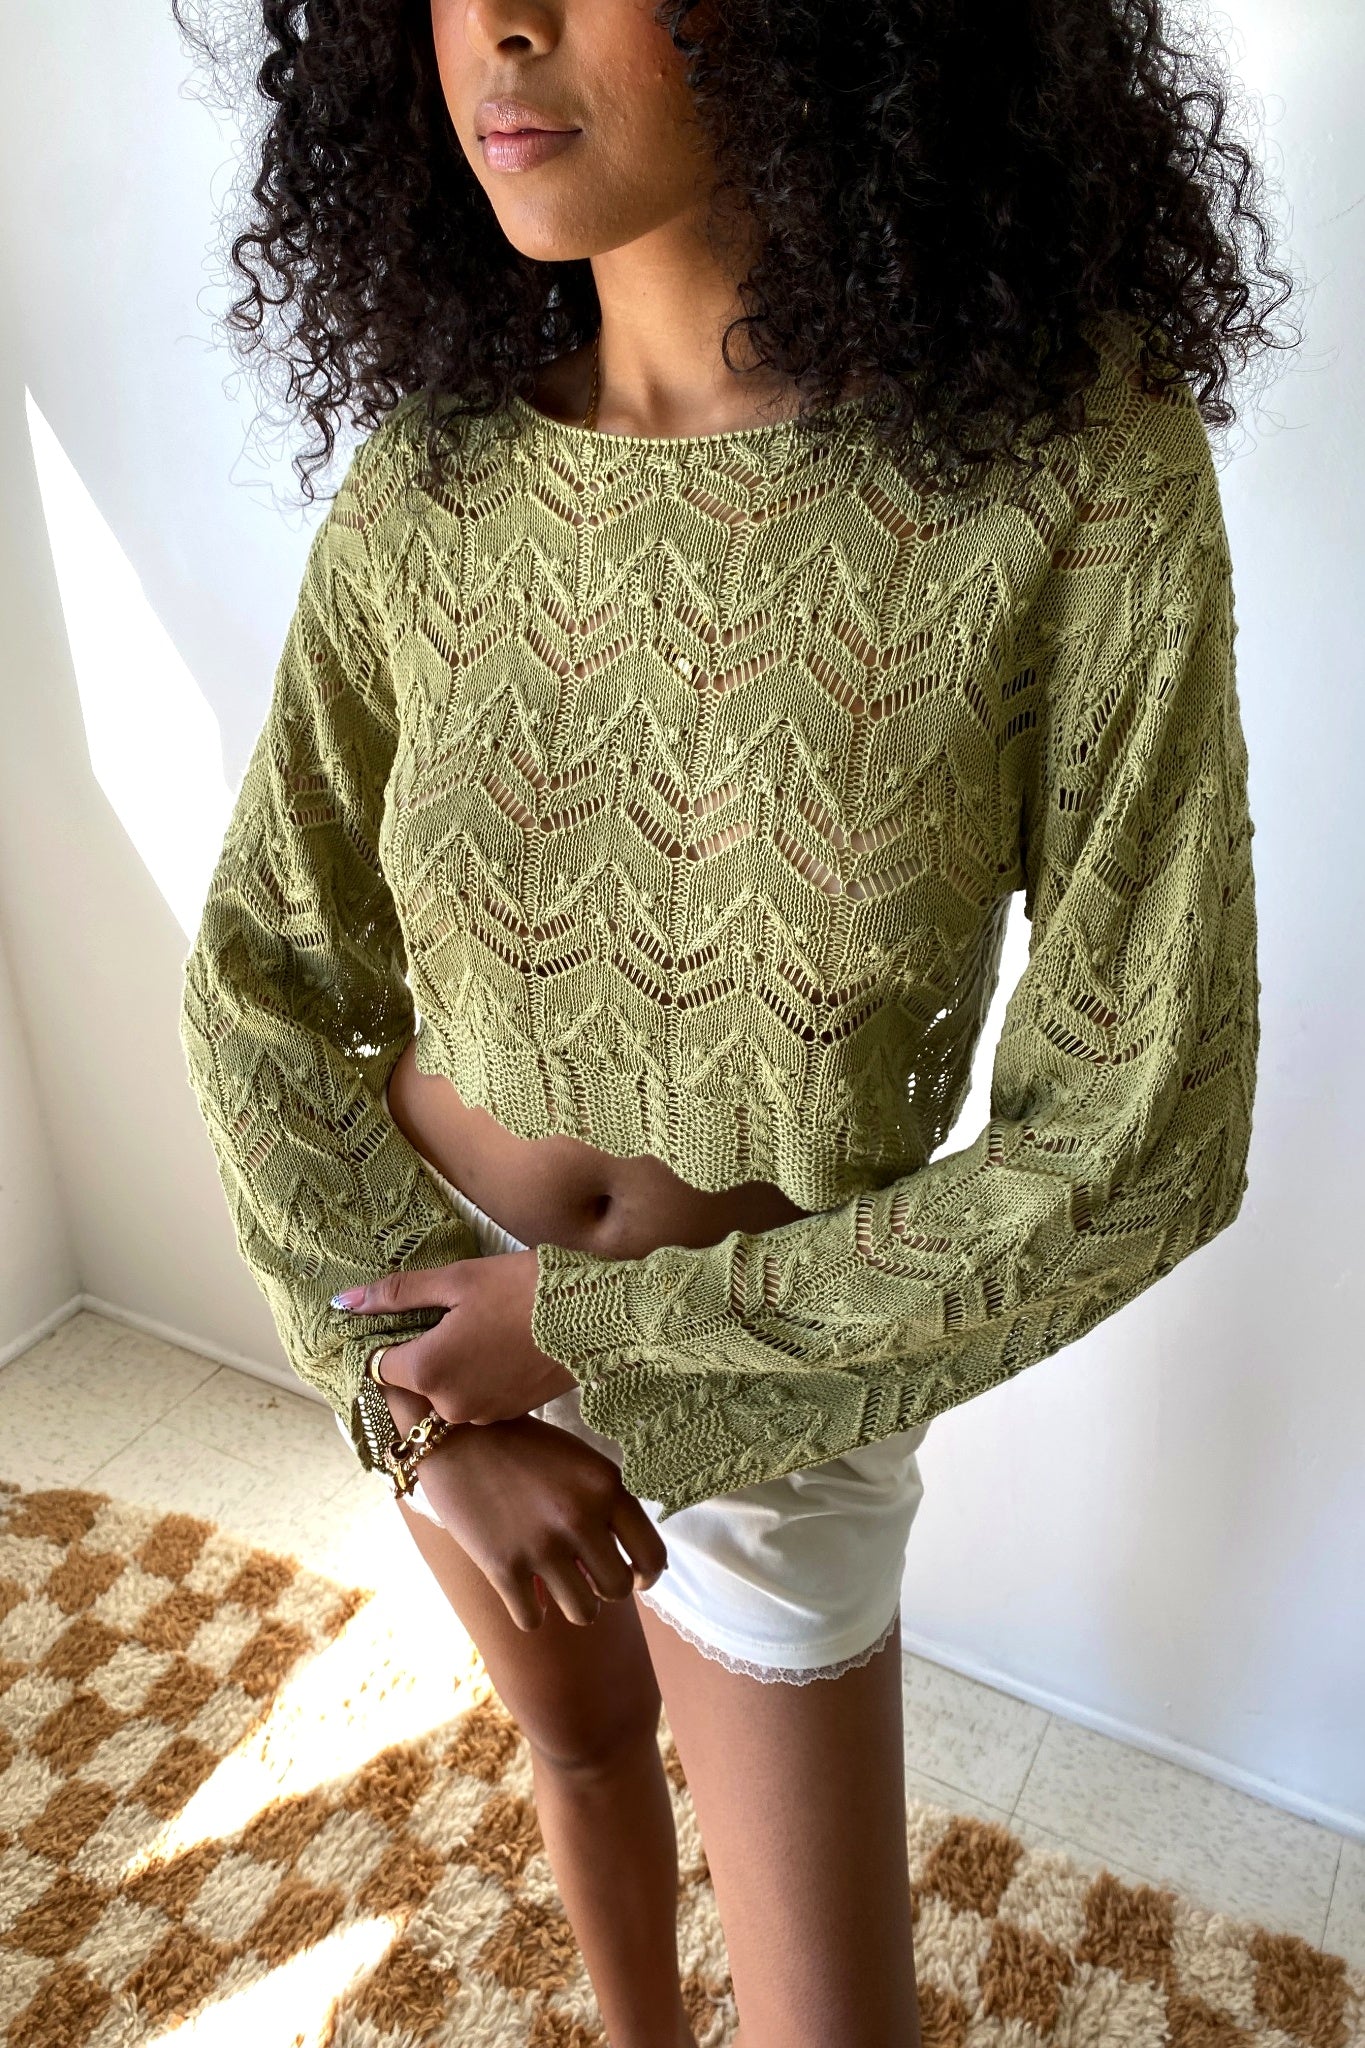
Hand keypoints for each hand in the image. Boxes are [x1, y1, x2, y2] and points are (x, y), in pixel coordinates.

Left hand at [335, 1248, 578, 1423]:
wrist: (596, 1317)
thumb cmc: (523, 1290)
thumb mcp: (457, 1280)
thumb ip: (397, 1294)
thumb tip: (344, 1302)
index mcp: (426, 1370)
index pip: (379, 1363)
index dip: (390, 1335)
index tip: (413, 1314)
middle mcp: (449, 1404)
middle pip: (415, 1378)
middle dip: (426, 1349)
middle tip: (458, 1312)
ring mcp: (482, 1414)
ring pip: (448, 1388)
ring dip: (455, 1363)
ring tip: (487, 1326)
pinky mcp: (511, 1414)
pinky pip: (477, 1395)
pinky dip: (481, 1374)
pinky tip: (505, 1345)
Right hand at [404, 1410, 668, 1630]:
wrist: (455, 1436)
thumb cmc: (522, 1447)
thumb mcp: (578, 1462)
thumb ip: (607, 1503)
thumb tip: (635, 1564)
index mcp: (605, 1486)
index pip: (652, 1554)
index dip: (648, 1576)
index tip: (635, 1579)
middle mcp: (579, 1517)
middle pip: (617, 1590)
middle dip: (605, 1590)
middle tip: (587, 1579)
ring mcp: (541, 1545)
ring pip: (584, 1614)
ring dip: (573, 1605)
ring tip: (558, 1587)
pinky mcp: (503, 1567)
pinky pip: (533, 1620)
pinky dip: (531, 1612)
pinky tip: (523, 1592)